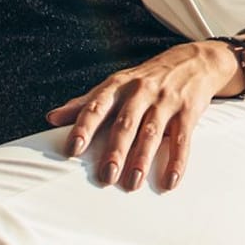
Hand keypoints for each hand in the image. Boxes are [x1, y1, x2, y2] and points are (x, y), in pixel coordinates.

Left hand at [45, 40, 240, 191]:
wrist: (193, 61)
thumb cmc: (145, 79)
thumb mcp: (115, 84)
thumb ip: (85, 102)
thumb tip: (51, 118)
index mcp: (118, 86)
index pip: (97, 106)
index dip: (84, 126)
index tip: (73, 148)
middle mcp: (141, 91)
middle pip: (126, 122)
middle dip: (116, 150)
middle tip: (106, 176)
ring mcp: (166, 101)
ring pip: (152, 132)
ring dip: (142, 158)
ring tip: (133, 183)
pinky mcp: (189, 111)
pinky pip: (183, 139)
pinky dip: (177, 161)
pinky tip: (170, 182)